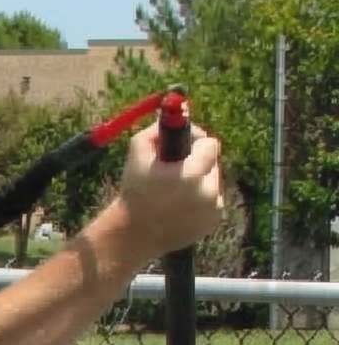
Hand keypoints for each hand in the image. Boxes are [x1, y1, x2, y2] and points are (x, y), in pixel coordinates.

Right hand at [112, 120, 228, 259]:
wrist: (132, 236)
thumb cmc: (133, 193)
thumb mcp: (137, 154)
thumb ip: (158, 129)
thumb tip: (178, 108)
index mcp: (191, 174)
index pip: (210, 145)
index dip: (195, 143)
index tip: (182, 149)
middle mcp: (207, 192)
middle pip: (213, 163)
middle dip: (197, 164)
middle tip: (176, 172)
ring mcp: (212, 208)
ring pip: (213, 182)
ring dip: (199, 182)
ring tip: (175, 192)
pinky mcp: (213, 221)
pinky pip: (212, 201)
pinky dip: (200, 201)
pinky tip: (180, 207)